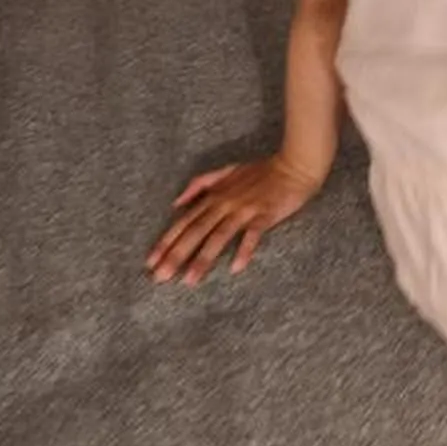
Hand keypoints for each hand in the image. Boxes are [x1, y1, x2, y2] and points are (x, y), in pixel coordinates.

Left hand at [148, 156, 321, 284]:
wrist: (296, 164)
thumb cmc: (263, 170)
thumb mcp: (228, 171)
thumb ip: (201, 183)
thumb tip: (176, 202)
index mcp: (215, 195)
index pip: (185, 221)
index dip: (167, 241)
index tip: (151, 261)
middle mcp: (225, 203)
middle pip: (196, 232)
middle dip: (176, 255)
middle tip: (160, 277)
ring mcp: (245, 209)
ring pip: (219, 236)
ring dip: (203, 258)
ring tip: (190, 280)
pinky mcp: (265, 214)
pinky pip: (252, 234)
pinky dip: (244, 250)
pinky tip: (235, 268)